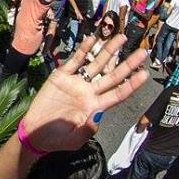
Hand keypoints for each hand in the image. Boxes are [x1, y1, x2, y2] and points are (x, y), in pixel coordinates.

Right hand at [20, 35, 147, 152]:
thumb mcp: (75, 140)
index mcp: (96, 107)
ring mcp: (76, 83)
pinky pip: (74, 61)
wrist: (35, 132)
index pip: (118, 93)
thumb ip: (88, 128)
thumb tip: (98, 114)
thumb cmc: (57, 139)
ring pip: (96, 64)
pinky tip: (92, 39)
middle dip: (128, 64)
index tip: (144, 74)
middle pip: (113, 75)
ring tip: (122, 37)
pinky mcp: (61, 77)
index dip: (131, 84)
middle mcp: (89, 92)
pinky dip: (83, 50)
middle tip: (143, 52)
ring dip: (109, 51)